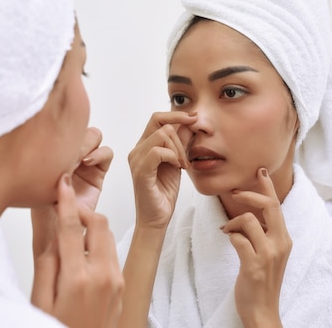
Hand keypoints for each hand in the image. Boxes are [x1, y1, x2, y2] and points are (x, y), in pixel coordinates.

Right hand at [31, 175, 123, 327]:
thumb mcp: (41, 298)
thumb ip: (46, 262)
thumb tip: (51, 231)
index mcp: (78, 278)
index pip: (73, 227)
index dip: (67, 201)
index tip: (62, 183)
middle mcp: (103, 276)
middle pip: (99, 223)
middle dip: (83, 210)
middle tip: (66, 210)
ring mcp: (115, 281)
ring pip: (108, 235)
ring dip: (91, 226)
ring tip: (71, 230)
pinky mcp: (121, 286)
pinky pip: (111, 253)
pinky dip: (98, 243)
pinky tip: (81, 252)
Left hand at [32, 127, 112, 256]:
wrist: (57, 230)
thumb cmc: (42, 209)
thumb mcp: (38, 178)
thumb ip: (46, 159)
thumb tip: (50, 135)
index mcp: (51, 151)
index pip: (61, 127)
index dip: (62, 129)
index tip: (55, 138)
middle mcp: (68, 154)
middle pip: (79, 128)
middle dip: (76, 135)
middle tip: (69, 149)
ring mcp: (84, 163)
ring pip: (94, 137)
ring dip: (88, 143)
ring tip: (79, 157)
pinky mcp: (98, 173)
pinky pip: (106, 154)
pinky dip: (100, 153)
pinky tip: (88, 162)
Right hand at [128, 112, 196, 229]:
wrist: (157, 218)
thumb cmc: (164, 192)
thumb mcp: (178, 161)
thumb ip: (182, 141)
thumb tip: (191, 121)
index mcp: (144, 146)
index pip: (157, 118)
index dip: (176, 114)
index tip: (194, 117)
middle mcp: (137, 149)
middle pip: (159, 122)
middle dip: (181, 134)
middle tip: (187, 155)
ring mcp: (136, 159)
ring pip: (162, 134)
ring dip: (179, 148)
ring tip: (182, 164)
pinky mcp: (141, 171)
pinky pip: (158, 151)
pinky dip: (173, 156)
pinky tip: (177, 167)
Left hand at [221, 168, 290, 327]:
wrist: (262, 311)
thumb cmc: (261, 281)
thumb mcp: (268, 253)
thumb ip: (264, 234)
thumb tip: (249, 216)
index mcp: (284, 238)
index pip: (277, 205)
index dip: (267, 186)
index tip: (259, 171)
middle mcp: (280, 243)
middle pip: (269, 205)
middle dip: (249, 193)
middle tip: (234, 191)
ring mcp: (268, 255)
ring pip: (248, 220)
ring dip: (232, 222)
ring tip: (227, 230)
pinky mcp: (254, 265)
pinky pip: (238, 238)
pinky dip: (230, 235)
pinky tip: (227, 239)